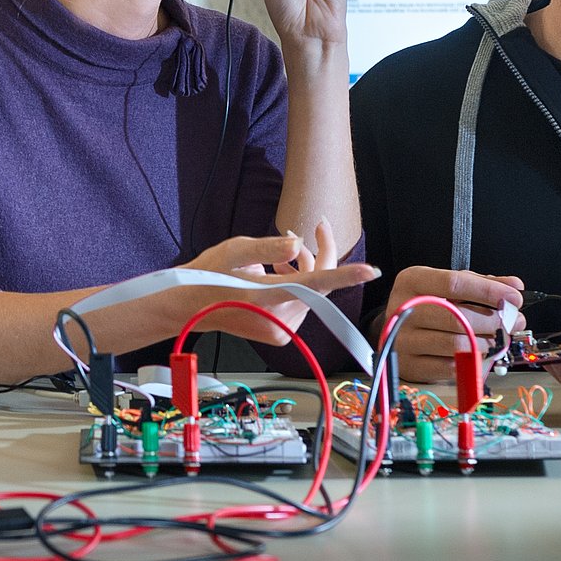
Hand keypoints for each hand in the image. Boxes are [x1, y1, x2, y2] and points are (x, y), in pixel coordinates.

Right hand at [176, 221, 376, 345]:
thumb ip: (269, 248)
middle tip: (316, 226)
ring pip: (311, 293)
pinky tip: (277, 275)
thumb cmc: (209, 274)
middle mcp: (277, 318)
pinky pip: (302, 304)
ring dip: (305, 270)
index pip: (314, 283)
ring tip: (280, 257)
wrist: (189, 306)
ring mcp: (280, 330)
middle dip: (317, 255)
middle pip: (317, 284)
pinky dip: (297, 286)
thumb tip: (297, 244)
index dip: (344, 275)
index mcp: (267, 296)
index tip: (370, 270)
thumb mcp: (235, 250)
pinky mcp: (280, 334)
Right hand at [378, 266, 525, 381]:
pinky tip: (481, 353)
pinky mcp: (410, 365)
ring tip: (501, 338)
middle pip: (457, 317)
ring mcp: (404, 339)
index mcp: (412, 280)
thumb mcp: (449, 287)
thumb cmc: (428, 305)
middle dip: (494, 320)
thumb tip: (515, 285)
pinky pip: (450, 367)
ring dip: (488, 343)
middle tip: (515, 322)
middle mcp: (404, 309)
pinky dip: (472, 361)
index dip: (489, 291)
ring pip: (456, 344)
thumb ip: (481, 283)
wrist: (395, 330)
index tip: (514, 298)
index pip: (455, 283)